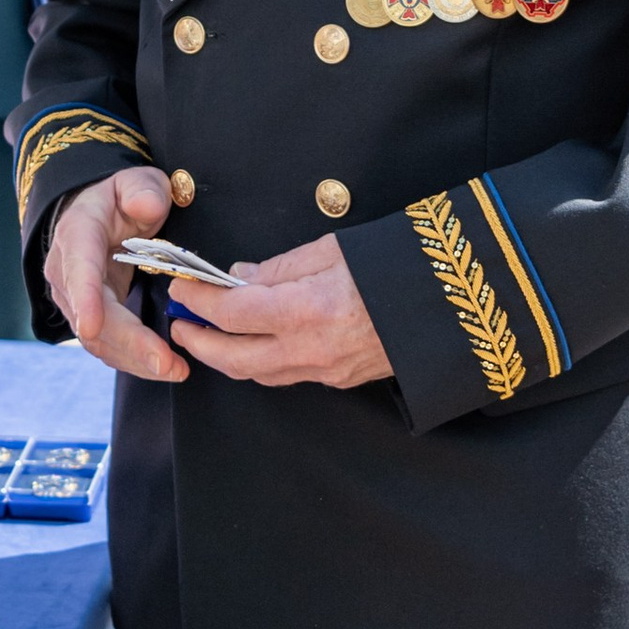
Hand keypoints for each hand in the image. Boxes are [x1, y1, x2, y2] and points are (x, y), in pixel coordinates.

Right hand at [45, 167, 189, 382]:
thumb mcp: (137, 182)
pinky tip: (165, 368)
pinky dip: (135, 360)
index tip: (92, 325)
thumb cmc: (122, 198)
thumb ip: (143, 190)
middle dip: (129, 343)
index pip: (79, 268)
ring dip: (135, 360)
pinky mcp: (90, 319)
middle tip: (165, 363)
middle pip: (93, 317)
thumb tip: (146, 207)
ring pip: (99, 340)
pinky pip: (109, 346)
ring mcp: (76, 301)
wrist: (99, 215)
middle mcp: (67, 273)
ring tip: (174, 371)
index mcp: (77, 236)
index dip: (85, 298)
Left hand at [166, 233, 394, 392]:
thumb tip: (238, 276)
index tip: (181, 287)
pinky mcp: (339, 380)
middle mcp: (311, 349)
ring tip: (205, 335)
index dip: (198, 300)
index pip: (232, 311)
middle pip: (233, 358)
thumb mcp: (332, 249)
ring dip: (225, 357)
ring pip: (257, 374)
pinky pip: (285, 376)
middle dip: (197, 342)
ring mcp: (325, 371)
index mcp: (307, 309)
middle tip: (179, 322)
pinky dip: (258, 362)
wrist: (449, 304)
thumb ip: (279, 267)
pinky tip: (250, 344)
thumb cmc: (395, 265)